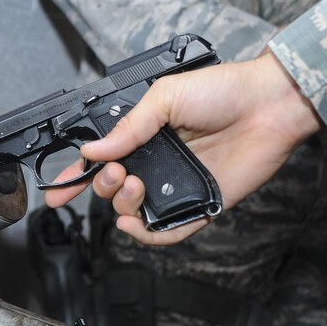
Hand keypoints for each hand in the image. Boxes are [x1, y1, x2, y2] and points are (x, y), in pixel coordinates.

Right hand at [45, 53, 321, 244]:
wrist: (268, 104)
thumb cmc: (223, 91)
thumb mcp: (164, 97)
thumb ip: (128, 127)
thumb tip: (93, 150)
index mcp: (143, 137)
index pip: (102, 162)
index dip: (76, 178)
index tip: (58, 192)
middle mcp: (156, 164)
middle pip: (113, 190)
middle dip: (104, 186)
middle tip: (117, 173)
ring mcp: (176, 186)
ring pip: (135, 212)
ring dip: (123, 206)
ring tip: (134, 185)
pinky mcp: (199, 205)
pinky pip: (167, 231)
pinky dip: (148, 234)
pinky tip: (136, 224)